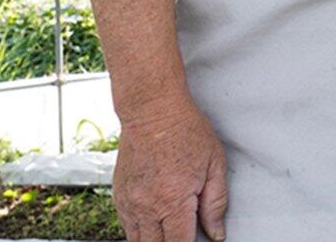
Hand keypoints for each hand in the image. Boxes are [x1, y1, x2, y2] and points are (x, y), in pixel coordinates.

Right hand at [112, 92, 229, 241]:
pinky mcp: (119, 194)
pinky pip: (126, 226)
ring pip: (137, 241)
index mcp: (173, 201)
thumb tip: (216, 233)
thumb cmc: (185, 130)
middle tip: (184, 233)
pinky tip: (153, 223)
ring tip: (169, 231)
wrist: (152, 108)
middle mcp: (146, 206)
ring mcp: (129, 202)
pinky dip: (139, 231)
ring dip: (154, 241)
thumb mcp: (214, 165)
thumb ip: (215, 204)